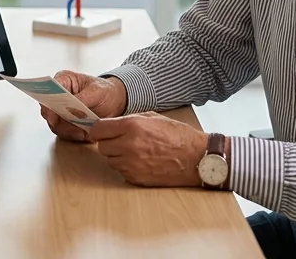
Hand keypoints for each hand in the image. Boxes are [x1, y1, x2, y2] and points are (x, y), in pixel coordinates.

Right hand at [41, 70, 127, 141]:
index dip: (47, 104)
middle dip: (58, 121)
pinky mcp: (67, 124)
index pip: (47, 91)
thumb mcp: (97, 91)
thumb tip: (70, 109)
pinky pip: (64, 133)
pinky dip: (73, 135)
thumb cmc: (105, 91)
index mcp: (63, 82)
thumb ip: (82, 99)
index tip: (53, 116)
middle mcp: (58, 97)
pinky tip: (83, 133)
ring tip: (81, 130)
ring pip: (54, 125)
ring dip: (67, 130)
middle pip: (47, 111)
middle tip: (72, 125)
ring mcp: (61, 112)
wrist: (116, 102)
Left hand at [87, 112, 207, 186]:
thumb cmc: (178, 135)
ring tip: (136, 151)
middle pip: (102, 147)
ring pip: (111, 161)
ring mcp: (132, 164)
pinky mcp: (137, 178)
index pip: (98, 130)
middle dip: (109, 143)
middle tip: (122, 141)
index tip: (101, 132)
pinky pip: (122, 172)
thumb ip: (128, 119)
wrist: (196, 158)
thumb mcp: (152, 117)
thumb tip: (110, 124)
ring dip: (118, 156)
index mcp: (131, 126)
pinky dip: (127, 167)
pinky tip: (142, 162)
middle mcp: (129, 146)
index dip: (98, 130)